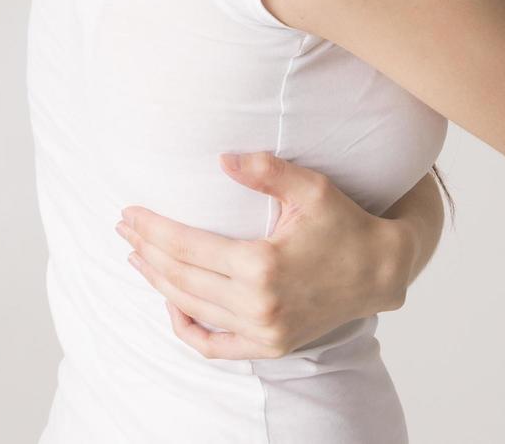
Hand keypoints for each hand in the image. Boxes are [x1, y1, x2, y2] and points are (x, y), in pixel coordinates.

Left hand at [114, 151, 413, 360]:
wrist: (380, 271)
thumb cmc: (344, 223)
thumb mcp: (311, 189)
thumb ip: (266, 171)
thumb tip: (221, 159)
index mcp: (262, 265)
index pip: (188, 247)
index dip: (154, 229)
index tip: (130, 214)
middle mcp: (258, 304)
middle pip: (182, 278)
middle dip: (147, 251)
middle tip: (124, 229)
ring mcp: (264, 331)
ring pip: (192, 308)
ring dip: (159, 283)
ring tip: (138, 257)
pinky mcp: (270, 346)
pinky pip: (214, 345)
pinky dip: (187, 327)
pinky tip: (171, 303)